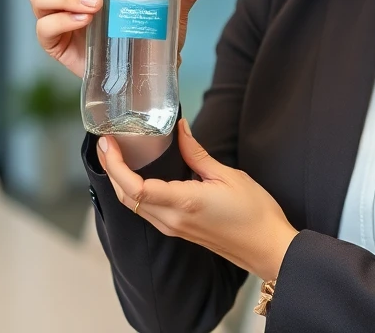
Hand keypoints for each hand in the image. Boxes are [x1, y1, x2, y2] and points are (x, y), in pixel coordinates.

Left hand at [96, 119, 298, 281]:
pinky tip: (138, 174)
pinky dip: (135, 192)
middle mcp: (172, 220)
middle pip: (126, 198)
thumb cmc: (254, 212)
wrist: (267, 247)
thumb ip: (197, 153)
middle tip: (107, 143)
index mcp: (183, 203)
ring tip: (118, 154)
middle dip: (111, 170)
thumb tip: (179, 129)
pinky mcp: (179, 230)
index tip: (108, 144)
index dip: (116, 166)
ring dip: (120, 181)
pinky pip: (147, 211)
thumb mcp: (228, 175)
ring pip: (133, 206)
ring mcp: (173, 228)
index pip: (135, 188)